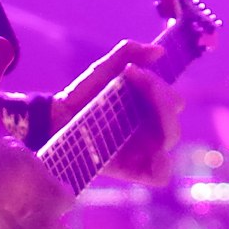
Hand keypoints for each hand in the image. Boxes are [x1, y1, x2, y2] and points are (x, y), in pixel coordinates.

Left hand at [53, 40, 180, 185]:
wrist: (54, 118)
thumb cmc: (81, 94)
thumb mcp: (103, 69)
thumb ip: (127, 53)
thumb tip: (159, 52)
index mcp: (149, 108)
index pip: (173, 101)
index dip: (160, 86)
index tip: (132, 71)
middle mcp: (150, 129)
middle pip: (174, 119)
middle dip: (162, 100)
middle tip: (136, 85)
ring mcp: (142, 149)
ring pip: (169, 141)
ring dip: (162, 123)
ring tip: (138, 112)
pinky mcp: (130, 169)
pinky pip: (158, 176)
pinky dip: (162, 167)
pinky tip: (156, 156)